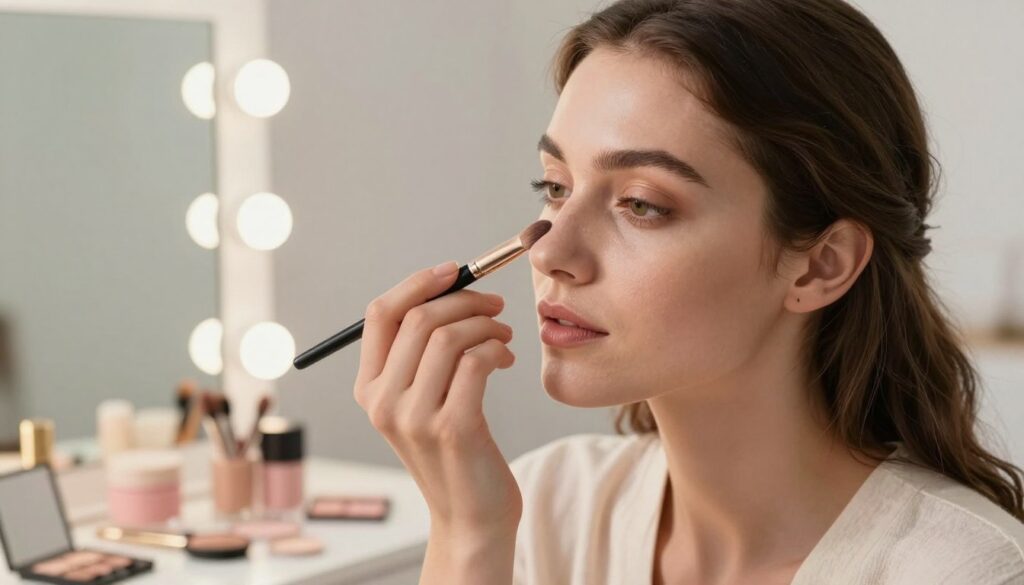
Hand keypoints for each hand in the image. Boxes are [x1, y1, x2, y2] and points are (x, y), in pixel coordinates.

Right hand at [353, 262, 522, 535]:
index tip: (454, 271)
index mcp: (369, 389)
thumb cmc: (456, 451)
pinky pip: (476, 360)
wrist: (473, 517)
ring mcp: (415, 417)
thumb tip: (450, 289)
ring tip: (504, 336)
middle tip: (496, 306)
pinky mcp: (453, 427)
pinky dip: (497, 348)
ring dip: (487, 324)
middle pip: (419, 318)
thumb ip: (422, 355)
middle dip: (465, 299)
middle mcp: (383, 402)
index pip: (380, 313)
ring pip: (450, 335)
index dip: (418, 283)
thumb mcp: (423, 402)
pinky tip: (506, 359)